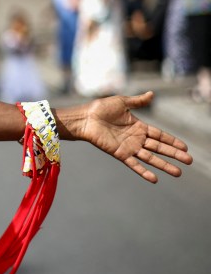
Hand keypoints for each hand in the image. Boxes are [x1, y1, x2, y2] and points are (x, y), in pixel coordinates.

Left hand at [76, 92, 191, 182]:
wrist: (85, 118)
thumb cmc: (101, 108)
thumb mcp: (122, 102)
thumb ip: (138, 101)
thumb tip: (152, 94)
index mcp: (139, 127)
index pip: (160, 135)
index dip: (172, 141)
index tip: (185, 147)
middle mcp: (136, 139)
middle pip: (159, 148)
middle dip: (174, 154)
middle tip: (189, 161)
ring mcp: (128, 147)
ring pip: (150, 158)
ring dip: (164, 165)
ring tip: (178, 172)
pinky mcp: (119, 154)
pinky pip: (134, 164)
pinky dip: (144, 172)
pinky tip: (155, 179)